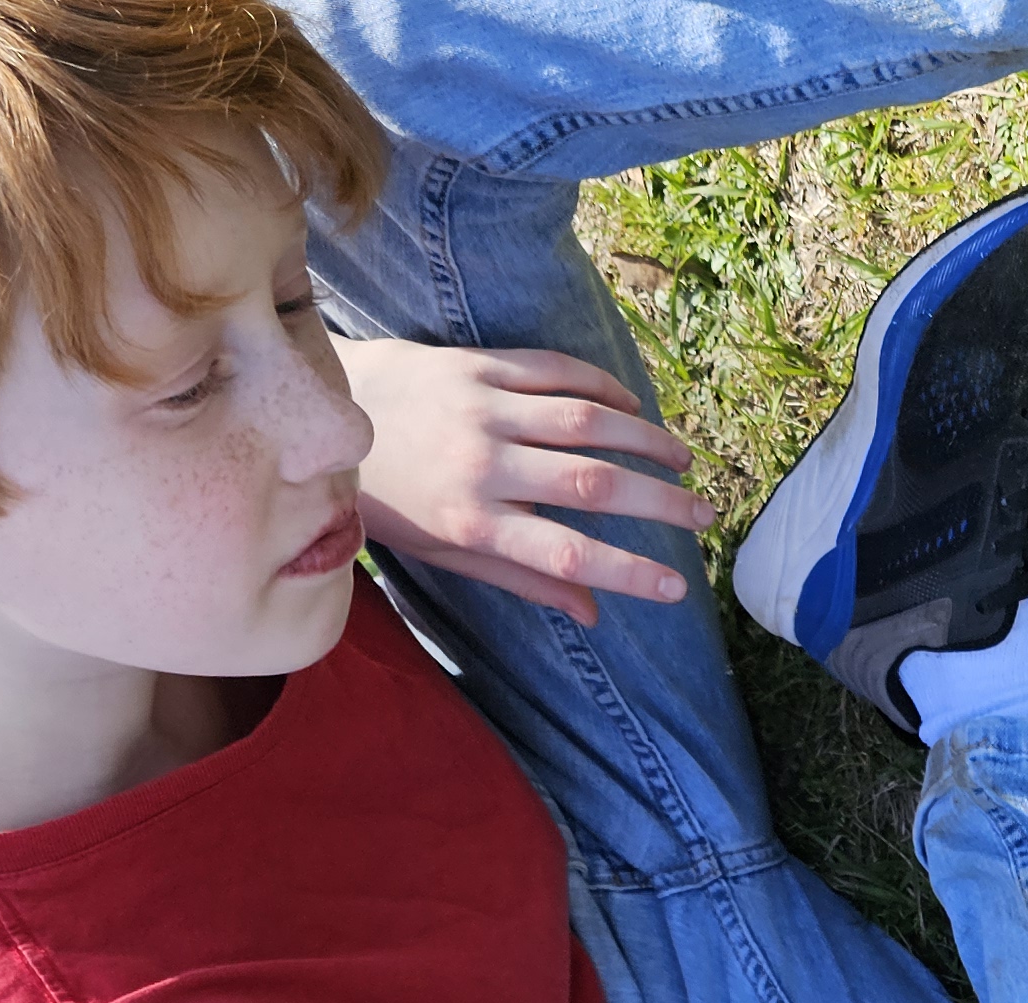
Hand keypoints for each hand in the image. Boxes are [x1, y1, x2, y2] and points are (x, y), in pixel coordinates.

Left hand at [345, 341, 710, 626]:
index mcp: (472, 521)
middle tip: (705, 515)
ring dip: (645, 440)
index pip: (566, 553)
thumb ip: (521, 577)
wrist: (322, 410)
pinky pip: (555, 373)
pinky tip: (634, 411)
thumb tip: (593, 613)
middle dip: (660, 502)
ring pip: (584, 421)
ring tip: (684, 459)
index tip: (678, 585)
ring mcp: (480, 407)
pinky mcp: (476, 364)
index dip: (628, 571)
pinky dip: (603, 391)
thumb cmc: (386, 495)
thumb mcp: (444, 550)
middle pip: (591, 483)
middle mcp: (481, 464)